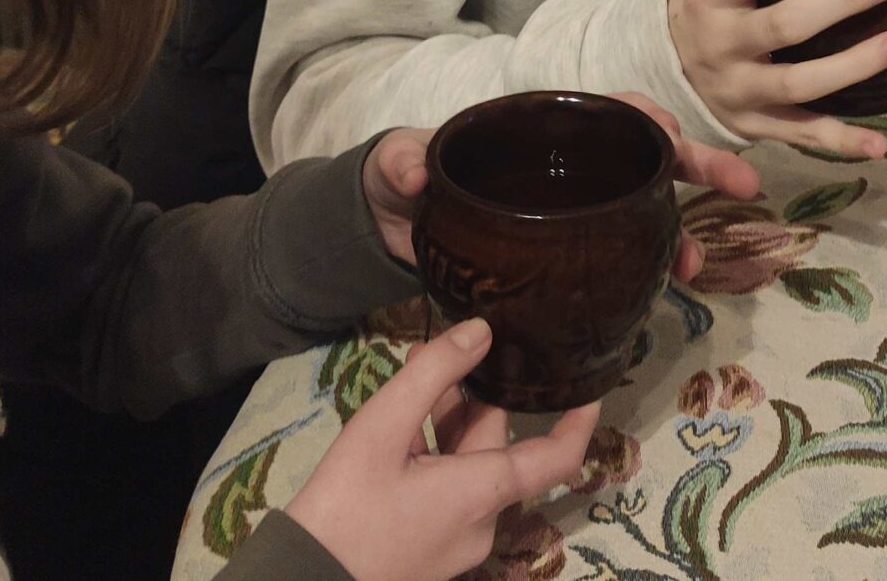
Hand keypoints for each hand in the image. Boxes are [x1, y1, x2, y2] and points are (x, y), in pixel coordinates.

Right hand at [285, 318, 598, 580]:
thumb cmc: (345, 505)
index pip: (558, 456)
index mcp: (484, 493)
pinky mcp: (430, 553)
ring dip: (444, 426)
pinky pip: (445, 496)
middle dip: (468, 398)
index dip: (578, 418)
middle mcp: (483, 523)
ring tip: (410, 379)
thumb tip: (482, 330)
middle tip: (436, 352)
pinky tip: (396, 433)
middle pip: (492, 449)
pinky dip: (431, 460)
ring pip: (465, 469)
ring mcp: (456, 543)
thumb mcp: (380, 428)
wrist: (301, 580)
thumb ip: (433, 375)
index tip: (586, 383)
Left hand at [362, 92, 760, 279]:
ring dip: (680, 231)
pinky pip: (621, 254)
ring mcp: (572, 212)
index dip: (645, 117)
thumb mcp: (397, 164)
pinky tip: (663, 291)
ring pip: (643, 210)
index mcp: (540, 132)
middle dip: (701, 165)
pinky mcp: (567, 254)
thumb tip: (414, 169)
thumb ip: (401, 161)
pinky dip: (649, 268)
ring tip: (695, 266)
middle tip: (744, 185)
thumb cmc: (405, 178)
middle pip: (646, 157)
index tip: (674, 130)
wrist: (392, 228)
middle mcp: (568, 168)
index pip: (606, 112)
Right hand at [666, 0, 886, 160]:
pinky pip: (800, 135)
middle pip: (785, 23)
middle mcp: (721, 43)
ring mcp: (738, 89)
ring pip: (798, 83)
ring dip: (851, 66)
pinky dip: (840, 143)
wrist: (660, 64)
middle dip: (841, 1)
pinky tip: (880, 144)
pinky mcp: (754, 125)